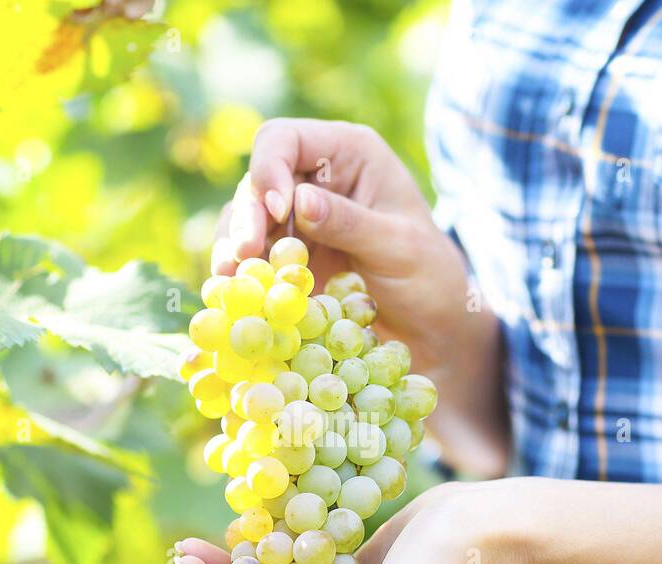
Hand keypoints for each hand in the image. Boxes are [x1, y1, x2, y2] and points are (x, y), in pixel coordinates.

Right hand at [211, 118, 473, 377]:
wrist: (431, 325)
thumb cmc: (428, 276)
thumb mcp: (398, 248)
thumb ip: (351, 223)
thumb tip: (298, 201)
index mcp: (348, 152)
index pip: (285, 139)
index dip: (270, 169)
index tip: (277, 211)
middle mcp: (316, 176)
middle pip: (257, 181)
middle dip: (247, 217)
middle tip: (244, 257)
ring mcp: (297, 217)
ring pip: (245, 219)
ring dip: (234, 247)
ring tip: (230, 280)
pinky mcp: (287, 255)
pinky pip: (251, 256)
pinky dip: (240, 274)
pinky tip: (236, 293)